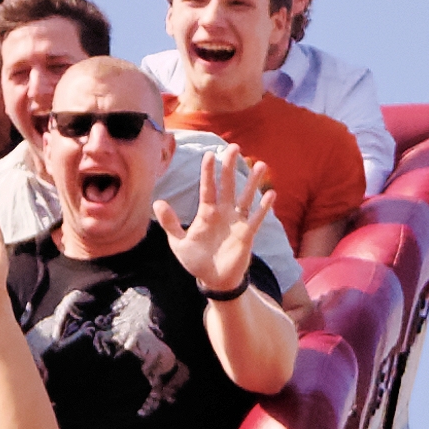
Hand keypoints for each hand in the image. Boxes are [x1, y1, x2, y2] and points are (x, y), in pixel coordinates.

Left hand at [161, 142, 266, 295]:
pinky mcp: (247, 234)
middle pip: (228, 185)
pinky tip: (271, 194)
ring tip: (260, 165)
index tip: (209, 154)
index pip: (208, 188)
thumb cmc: (197, 261)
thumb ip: (170, 223)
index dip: (208, 172)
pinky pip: (256, 218)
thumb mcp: (179, 243)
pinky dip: (264, 207)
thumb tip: (157, 202)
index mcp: (207, 213)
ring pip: (246, 197)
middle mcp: (223, 212)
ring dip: (253, 182)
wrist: (214, 280)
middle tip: (234, 147)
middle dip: (230, 167)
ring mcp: (236, 222)